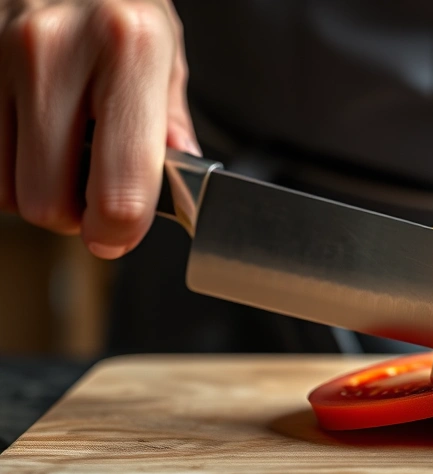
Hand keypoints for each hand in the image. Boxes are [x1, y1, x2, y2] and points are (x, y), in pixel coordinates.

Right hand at [0, 0, 198, 258]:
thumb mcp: (165, 46)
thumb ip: (169, 120)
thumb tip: (179, 180)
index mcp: (127, 50)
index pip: (118, 190)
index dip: (118, 231)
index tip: (118, 232)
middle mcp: (54, 51)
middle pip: (44, 201)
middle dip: (73, 214)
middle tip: (92, 194)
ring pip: (4, 186)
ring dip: (37, 187)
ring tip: (65, 151)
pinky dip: (10, 160)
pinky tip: (35, 131)